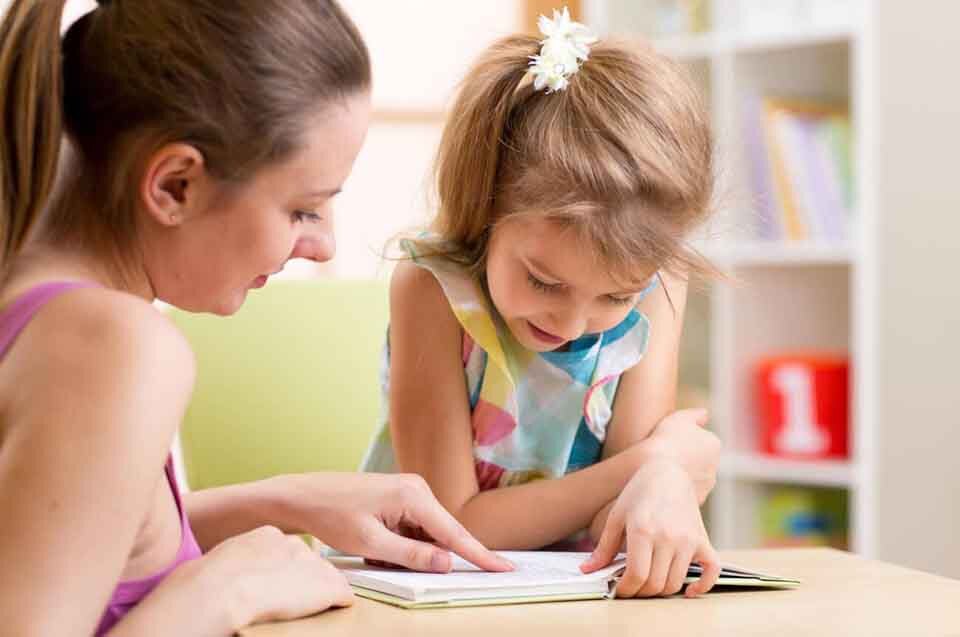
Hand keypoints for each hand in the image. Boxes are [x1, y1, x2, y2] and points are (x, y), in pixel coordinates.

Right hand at [119, 526, 352, 635]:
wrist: (219, 591)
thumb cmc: (204, 585)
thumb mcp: (220, 562)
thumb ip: (236, 564)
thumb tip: (230, 579)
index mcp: (267, 536)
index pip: (288, 551)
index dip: (286, 572)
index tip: (278, 584)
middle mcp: (295, 545)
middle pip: (312, 563)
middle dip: (306, 580)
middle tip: (291, 600)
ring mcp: (313, 564)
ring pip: (328, 578)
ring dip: (321, 594)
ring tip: (309, 610)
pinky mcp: (328, 587)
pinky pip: (343, 596)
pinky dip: (339, 606)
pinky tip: (331, 614)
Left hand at [283, 472, 513, 572]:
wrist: (304, 496)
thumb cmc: (332, 515)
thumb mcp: (371, 544)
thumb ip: (412, 555)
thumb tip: (448, 563)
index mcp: (414, 496)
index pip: (455, 534)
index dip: (481, 555)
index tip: (505, 568)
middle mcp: (417, 488)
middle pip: (440, 535)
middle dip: (422, 556)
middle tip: (383, 555)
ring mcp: (409, 491)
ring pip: (425, 536)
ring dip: (405, 551)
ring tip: (372, 548)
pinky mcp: (401, 497)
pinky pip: (412, 529)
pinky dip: (398, 544)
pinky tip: (373, 541)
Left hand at [580, 457, 719, 597]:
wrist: (668, 472)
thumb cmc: (639, 493)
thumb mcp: (617, 516)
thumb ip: (604, 547)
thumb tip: (587, 571)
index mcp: (643, 530)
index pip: (637, 575)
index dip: (625, 589)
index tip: (619, 590)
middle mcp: (668, 537)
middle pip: (655, 584)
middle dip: (639, 593)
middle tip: (631, 587)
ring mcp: (688, 540)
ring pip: (675, 582)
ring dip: (660, 591)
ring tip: (648, 583)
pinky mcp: (703, 540)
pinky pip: (712, 571)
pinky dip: (702, 586)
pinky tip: (688, 591)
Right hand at [643, 408, 720, 503]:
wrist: (656, 473)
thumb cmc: (665, 441)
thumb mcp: (678, 419)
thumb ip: (695, 416)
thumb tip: (705, 414)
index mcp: (713, 444)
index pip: (701, 442)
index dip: (683, 441)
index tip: (667, 442)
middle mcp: (714, 467)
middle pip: (698, 462)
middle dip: (685, 461)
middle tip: (662, 458)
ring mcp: (705, 487)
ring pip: (691, 480)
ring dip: (680, 477)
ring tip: (658, 474)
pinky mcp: (693, 503)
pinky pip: (683, 495)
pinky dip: (674, 492)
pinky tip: (659, 487)